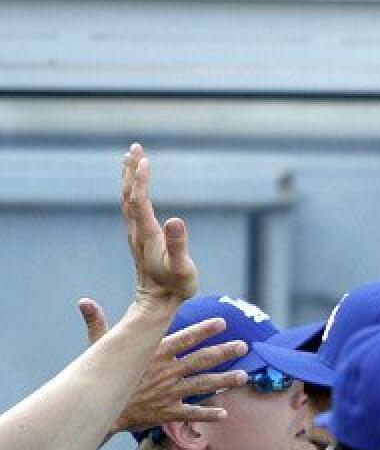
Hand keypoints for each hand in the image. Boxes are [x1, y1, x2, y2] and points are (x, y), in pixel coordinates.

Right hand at [77, 299, 249, 432]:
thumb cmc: (100, 377)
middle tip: (244, 346)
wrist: (97, 411)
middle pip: (201, 360)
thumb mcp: (99, 349)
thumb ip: (98, 324)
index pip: (184, 338)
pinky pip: (192, 413)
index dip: (204, 329)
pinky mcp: (167, 411)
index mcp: (154, 353)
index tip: (222, 322)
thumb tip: (84, 302)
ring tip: (244, 376)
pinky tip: (224, 414)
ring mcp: (169, 392)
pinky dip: (208, 414)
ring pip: (203, 385)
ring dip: (225, 381)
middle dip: (224, 352)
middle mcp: (167, 371)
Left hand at [121, 144, 196, 305]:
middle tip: (135, 147)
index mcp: (147, 235)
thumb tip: (176, 220)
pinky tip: (136, 186)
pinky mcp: (141, 237)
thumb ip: (178, 245)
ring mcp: (137, 234)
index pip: (139, 201)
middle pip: (129, 195)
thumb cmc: (175, 286)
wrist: (159, 302)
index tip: (144, 160)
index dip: (141, 180)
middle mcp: (137, 231)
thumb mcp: (182, 268)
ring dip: (129, 178)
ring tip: (132, 158)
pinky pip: (132, 208)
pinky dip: (132, 190)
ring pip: (128, 200)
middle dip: (131, 171)